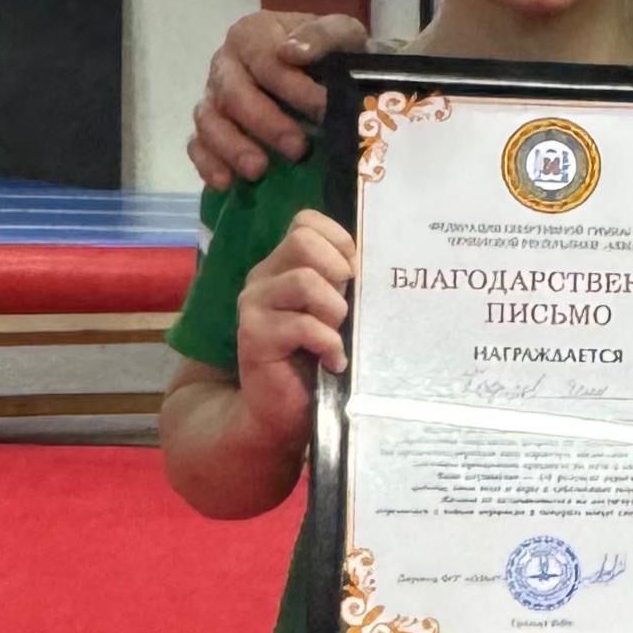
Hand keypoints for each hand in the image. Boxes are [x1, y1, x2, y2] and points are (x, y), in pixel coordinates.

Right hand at [190, 10, 370, 189]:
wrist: (328, 72)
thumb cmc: (331, 53)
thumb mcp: (341, 34)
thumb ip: (322, 35)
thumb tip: (291, 51)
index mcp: (252, 35)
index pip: (265, 62)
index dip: (293, 88)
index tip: (323, 110)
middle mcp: (226, 64)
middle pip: (233, 94)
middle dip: (266, 124)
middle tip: (298, 149)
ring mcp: (214, 97)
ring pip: (209, 121)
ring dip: (232, 147)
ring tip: (258, 171)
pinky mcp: (211, 129)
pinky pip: (198, 146)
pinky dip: (208, 164)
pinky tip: (226, 183)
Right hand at [234, 209, 357, 451]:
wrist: (279, 411)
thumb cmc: (314, 361)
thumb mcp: (334, 315)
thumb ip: (343, 286)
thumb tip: (378, 265)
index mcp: (283, 265)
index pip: (306, 221)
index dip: (339, 241)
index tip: (354, 276)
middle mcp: (264, 277)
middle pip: (303, 240)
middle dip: (338, 272)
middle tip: (344, 309)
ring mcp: (255, 304)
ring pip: (305, 280)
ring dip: (335, 311)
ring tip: (337, 337)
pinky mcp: (254, 335)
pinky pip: (303, 325)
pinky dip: (329, 345)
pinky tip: (333, 362)